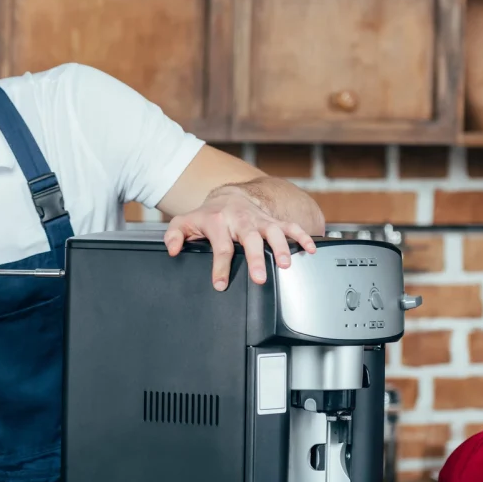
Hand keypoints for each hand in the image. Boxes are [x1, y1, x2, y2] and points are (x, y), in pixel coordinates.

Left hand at [164, 186, 316, 289]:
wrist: (228, 197)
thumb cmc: (207, 216)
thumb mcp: (184, 223)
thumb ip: (174, 235)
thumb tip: (172, 249)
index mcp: (218, 222)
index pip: (220, 246)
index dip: (220, 267)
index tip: (221, 284)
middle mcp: (241, 220)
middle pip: (250, 239)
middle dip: (256, 258)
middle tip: (260, 277)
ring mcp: (259, 220)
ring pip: (273, 231)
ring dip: (281, 247)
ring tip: (286, 264)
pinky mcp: (273, 220)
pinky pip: (290, 226)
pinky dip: (302, 236)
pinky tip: (310, 250)